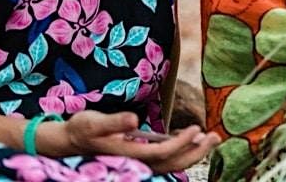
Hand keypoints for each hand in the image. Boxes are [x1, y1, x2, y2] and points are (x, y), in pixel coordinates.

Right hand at [39, 110, 219, 172]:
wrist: (70, 140)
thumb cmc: (82, 129)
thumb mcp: (93, 121)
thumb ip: (114, 122)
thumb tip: (134, 122)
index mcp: (129, 154)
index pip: (162, 153)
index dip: (181, 144)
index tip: (196, 129)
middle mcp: (137, 161)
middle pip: (173, 163)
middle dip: (196, 152)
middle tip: (215, 137)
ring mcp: (140, 161)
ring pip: (172, 163)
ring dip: (193, 152)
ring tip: (210, 138)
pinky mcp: (141, 156)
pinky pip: (166, 158)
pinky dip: (182, 150)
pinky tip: (191, 138)